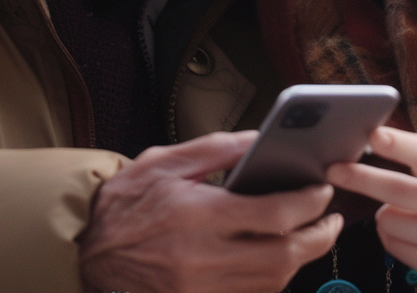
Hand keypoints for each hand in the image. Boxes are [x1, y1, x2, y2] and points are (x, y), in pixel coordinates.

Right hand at [80, 131, 343, 292]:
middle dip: (319, 237)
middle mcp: (203, 259)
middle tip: (333, 219)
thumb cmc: (123, 204)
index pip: (274, 213)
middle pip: (283, 256)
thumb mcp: (164, 162)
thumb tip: (259, 138)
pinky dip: (271, 280)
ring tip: (311, 236)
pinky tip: (277, 260)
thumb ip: (216, 149)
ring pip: (271, 282)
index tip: (322, 189)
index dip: (309, 202)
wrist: (84, 253)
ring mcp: (200, 289)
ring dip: (299, 260)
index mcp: (198, 216)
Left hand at [327, 127, 416, 291]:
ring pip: (389, 220)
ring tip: (401, 209)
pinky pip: (393, 245)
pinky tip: (406, 230)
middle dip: (361, 178)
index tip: (373, 135)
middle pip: (398, 192)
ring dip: (383, 211)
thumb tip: (380, 137)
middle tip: (334, 169)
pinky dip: (389, 234)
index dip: (401, 145)